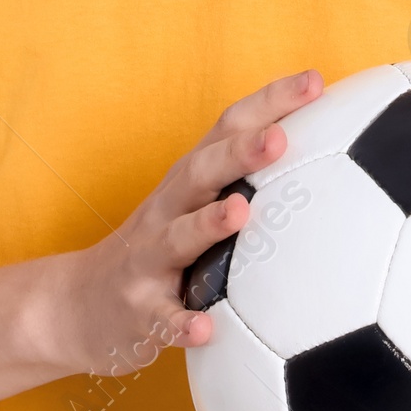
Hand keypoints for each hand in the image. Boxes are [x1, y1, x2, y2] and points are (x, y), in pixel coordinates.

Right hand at [52, 70, 320, 377]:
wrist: (77, 305)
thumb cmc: (159, 250)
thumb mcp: (195, 208)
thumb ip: (247, 184)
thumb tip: (333, 164)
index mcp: (188, 183)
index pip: (228, 128)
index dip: (269, 102)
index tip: (315, 81)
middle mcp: (167, 211)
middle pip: (201, 172)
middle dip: (240, 152)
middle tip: (279, 139)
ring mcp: (148, 260)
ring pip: (177, 238)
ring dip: (208, 223)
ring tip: (239, 212)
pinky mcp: (139, 311)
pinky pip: (161, 320)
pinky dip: (181, 324)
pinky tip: (204, 329)